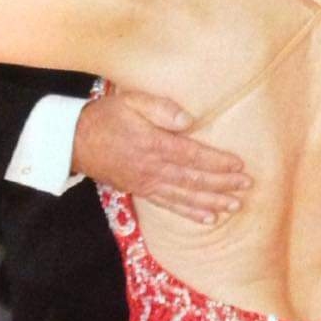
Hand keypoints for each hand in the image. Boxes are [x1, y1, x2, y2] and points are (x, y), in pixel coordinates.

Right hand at [72, 93, 252, 224]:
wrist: (74, 141)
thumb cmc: (106, 116)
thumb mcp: (131, 101)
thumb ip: (160, 108)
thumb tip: (189, 120)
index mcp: (153, 144)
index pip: (193, 155)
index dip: (218, 161)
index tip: (239, 164)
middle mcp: (153, 168)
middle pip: (194, 179)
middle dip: (223, 184)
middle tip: (247, 186)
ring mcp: (147, 183)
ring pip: (186, 196)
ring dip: (213, 202)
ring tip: (235, 206)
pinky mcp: (142, 191)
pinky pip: (170, 205)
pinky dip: (191, 213)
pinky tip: (209, 218)